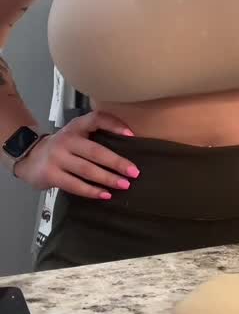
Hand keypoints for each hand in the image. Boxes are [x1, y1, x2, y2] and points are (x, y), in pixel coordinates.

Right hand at [14, 111, 139, 199]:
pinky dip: (91, 191)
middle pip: (95, 151)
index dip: (114, 124)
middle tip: (134, 172)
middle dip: (117, 162)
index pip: (96, 119)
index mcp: (76, 126)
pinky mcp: (51, 174)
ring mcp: (57, 157)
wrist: (30, 156)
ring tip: (124, 185)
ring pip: (86, 170)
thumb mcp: (77, 133)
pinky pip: (75, 185)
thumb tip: (127, 145)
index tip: (131, 135)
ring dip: (107, 178)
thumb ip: (95, 135)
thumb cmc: (63, 146)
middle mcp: (67, 140)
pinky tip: (105, 194)